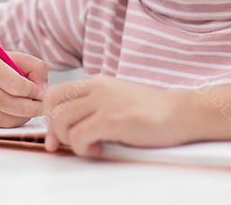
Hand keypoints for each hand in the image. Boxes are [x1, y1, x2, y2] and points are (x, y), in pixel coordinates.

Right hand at [0, 52, 46, 127]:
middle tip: (41, 105)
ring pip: (7, 119)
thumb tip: (43, 89)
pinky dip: (11, 121)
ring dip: (23, 116)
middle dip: (33, 108)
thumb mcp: (10, 56)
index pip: (16, 85)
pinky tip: (14, 112)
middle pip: (12, 105)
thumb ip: (33, 67)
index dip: (33, 91)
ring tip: (28, 107)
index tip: (40, 92)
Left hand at [42, 75, 188, 156]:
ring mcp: (104, 102)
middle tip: (67, 142)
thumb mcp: (116, 100)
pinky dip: (83, 148)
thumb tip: (66, 128)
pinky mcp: (112, 120)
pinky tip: (99, 149)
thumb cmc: (151, 113)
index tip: (56, 134)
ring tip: (89, 145)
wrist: (181, 113)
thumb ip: (93, 107)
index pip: (54, 92)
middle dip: (53, 127)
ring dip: (68, 140)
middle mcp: (96, 87)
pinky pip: (78, 136)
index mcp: (96, 82)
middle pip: (51, 104)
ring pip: (60, 120)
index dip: (49, 115)